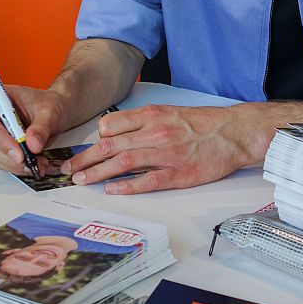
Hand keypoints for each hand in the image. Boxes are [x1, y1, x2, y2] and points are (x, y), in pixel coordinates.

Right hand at [0, 84, 70, 172]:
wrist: (53, 113)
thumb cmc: (48, 105)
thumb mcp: (50, 113)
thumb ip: (41, 128)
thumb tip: (33, 144)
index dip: (1, 140)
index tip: (18, 154)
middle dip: (8, 157)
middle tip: (29, 164)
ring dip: (13, 164)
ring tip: (35, 164)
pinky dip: (14, 167)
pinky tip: (30, 165)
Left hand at [62, 103, 270, 193]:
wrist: (234, 132)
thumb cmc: (202, 123)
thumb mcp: (169, 113)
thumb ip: (144, 123)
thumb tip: (116, 134)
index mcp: (152, 116)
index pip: (110, 125)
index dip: (92, 139)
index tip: (82, 150)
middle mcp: (155, 132)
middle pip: (110, 145)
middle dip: (85, 159)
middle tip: (68, 169)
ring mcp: (167, 154)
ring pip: (123, 163)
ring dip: (98, 173)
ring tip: (82, 181)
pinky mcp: (179, 173)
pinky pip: (148, 181)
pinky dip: (127, 186)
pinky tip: (112, 190)